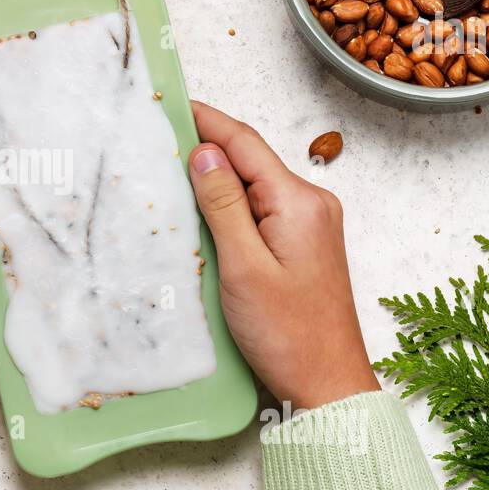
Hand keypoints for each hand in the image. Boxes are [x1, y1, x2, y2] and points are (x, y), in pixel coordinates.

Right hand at [187, 101, 378, 410]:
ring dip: (217, 177)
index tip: (170, 104)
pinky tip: (204, 210)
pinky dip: (232, 203)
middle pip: (250, 159)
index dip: (205, 120)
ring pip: (255, 185)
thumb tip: (205, 152)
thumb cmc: (289, 335)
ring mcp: (311, 224)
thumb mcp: (244, 268)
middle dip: (207, 145)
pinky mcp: (305, 244)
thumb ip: (223, 206)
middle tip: (159, 135)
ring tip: (171, 168)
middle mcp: (312, 204)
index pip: (244, 143)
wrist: (329, 384)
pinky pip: (262, 209)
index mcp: (299, 202)